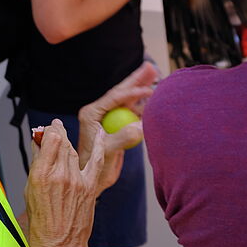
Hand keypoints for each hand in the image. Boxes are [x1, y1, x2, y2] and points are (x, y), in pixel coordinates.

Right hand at [24, 119, 104, 246]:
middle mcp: (60, 175)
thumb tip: (38, 144)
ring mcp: (77, 180)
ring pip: (74, 150)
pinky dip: (99, 144)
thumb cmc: (42, 223)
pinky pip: (96, 159)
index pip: (49, 139)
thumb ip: (36, 164)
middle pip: (62, 142)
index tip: (47, 129)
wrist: (60, 245)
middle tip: (55, 128)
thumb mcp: (30, 190)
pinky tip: (100, 133)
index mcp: (41, 175)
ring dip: (69, 141)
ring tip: (65, 135)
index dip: (49, 130)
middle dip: (58, 132)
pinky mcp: (90, 187)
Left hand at [77, 62, 156, 191]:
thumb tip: (142, 127)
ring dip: (142, 89)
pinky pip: (133, 112)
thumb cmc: (94, 168)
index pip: (115, 97)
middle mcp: (100, 112)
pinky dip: (144, 105)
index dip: (133, 92)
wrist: (93, 181)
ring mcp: (109, 118)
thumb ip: (122, 138)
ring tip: (155, 75)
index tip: (149, 90)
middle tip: (150, 66)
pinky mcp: (117, 125)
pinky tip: (154, 97)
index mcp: (92, 113)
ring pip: (129, 100)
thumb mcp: (107, 152)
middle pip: (121, 92)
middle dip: (137, 80)